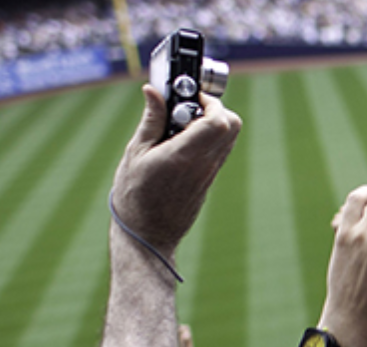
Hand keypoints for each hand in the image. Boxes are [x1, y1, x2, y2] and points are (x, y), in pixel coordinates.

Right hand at [111, 86, 242, 255]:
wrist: (147, 235)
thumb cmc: (135, 196)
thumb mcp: (135, 154)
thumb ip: (151, 120)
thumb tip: (154, 91)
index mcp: (184, 156)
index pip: (219, 121)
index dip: (210, 102)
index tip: (190, 96)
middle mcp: (203, 164)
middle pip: (231, 125)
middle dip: (214, 108)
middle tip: (186, 109)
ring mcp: (209, 173)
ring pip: (228, 137)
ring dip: (211, 121)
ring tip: (180, 125)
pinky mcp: (208, 179)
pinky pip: (219, 150)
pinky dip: (207, 137)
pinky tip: (182, 141)